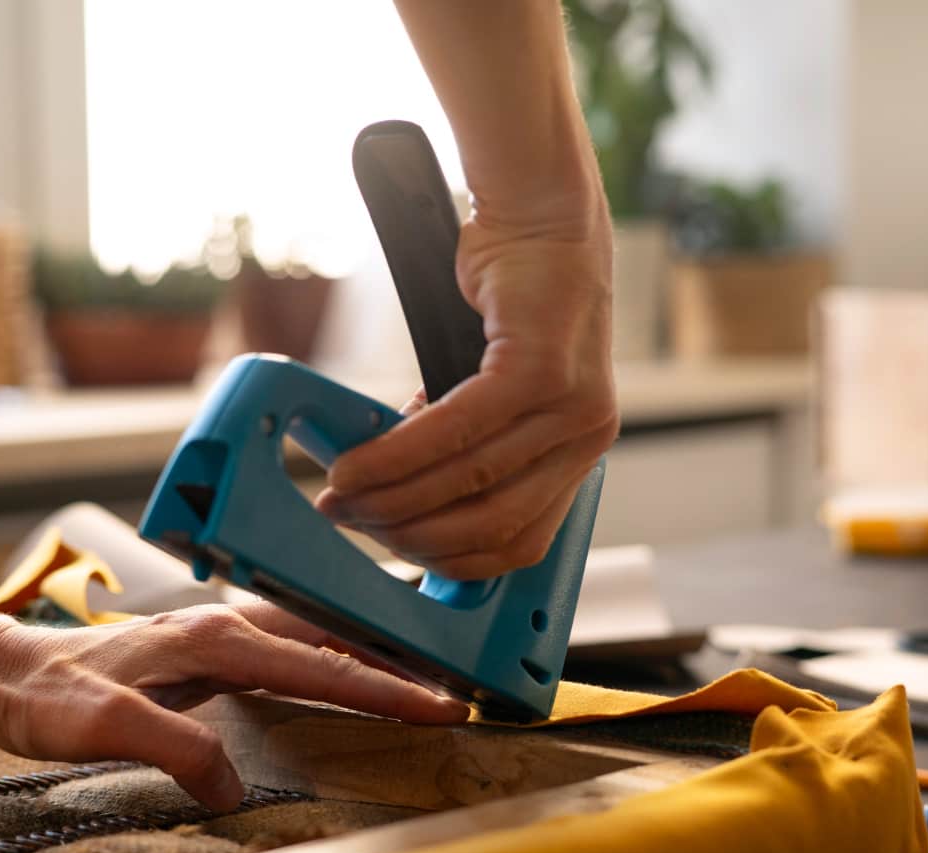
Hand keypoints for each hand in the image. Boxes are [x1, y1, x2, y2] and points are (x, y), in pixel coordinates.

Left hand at [0, 603, 469, 811]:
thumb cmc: (44, 697)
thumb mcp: (99, 729)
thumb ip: (173, 748)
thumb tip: (234, 786)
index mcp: (215, 640)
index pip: (323, 668)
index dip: (386, 689)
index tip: (442, 705)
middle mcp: (226, 624)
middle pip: (336, 640)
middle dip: (401, 664)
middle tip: (460, 688)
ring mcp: (218, 631)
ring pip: (318, 636)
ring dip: (371, 655)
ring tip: (422, 676)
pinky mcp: (207, 646)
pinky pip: (293, 647)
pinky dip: (335, 658)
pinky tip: (345, 674)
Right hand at [315, 212, 617, 579]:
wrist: (542, 215)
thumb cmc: (514, 299)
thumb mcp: (502, 389)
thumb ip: (469, 445)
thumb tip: (400, 494)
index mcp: (578, 452)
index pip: (518, 543)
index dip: (450, 562)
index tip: (394, 553)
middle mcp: (586, 437)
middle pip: (490, 523)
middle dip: (410, 535)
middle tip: (350, 522)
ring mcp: (571, 407)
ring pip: (469, 481)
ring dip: (393, 496)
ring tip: (341, 492)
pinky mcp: (541, 370)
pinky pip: (457, 429)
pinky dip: (398, 452)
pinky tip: (360, 460)